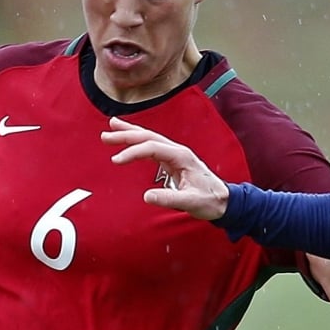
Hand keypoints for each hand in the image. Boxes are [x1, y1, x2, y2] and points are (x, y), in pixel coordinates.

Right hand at [102, 117, 229, 219]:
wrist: (224, 201)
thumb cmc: (210, 201)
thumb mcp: (191, 202)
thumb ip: (169, 199)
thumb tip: (146, 197)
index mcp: (181, 156)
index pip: (152, 148)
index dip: (132, 152)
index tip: (116, 160)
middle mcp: (178, 151)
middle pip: (148, 136)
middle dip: (126, 134)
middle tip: (105, 135)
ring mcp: (175, 154)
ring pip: (150, 138)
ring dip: (130, 133)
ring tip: (111, 126)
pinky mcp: (173, 161)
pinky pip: (152, 147)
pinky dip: (138, 142)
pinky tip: (128, 140)